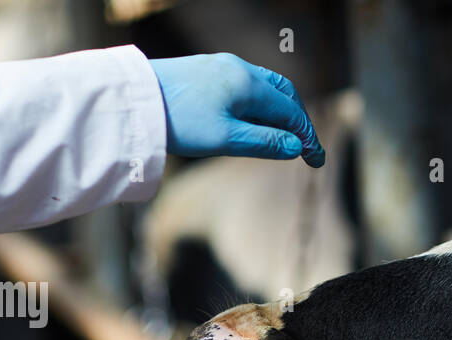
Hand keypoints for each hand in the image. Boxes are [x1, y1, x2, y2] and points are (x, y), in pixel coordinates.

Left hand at [150, 53, 324, 165]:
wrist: (135, 100)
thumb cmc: (179, 122)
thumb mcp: (226, 139)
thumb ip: (264, 142)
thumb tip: (295, 147)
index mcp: (249, 83)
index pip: (291, 111)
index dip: (307, 136)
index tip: (316, 161)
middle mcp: (239, 68)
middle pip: (283, 92)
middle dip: (297, 119)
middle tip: (303, 145)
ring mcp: (220, 66)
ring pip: (262, 86)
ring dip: (277, 111)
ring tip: (280, 135)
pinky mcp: (204, 70)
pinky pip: (242, 84)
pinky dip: (257, 103)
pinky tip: (249, 119)